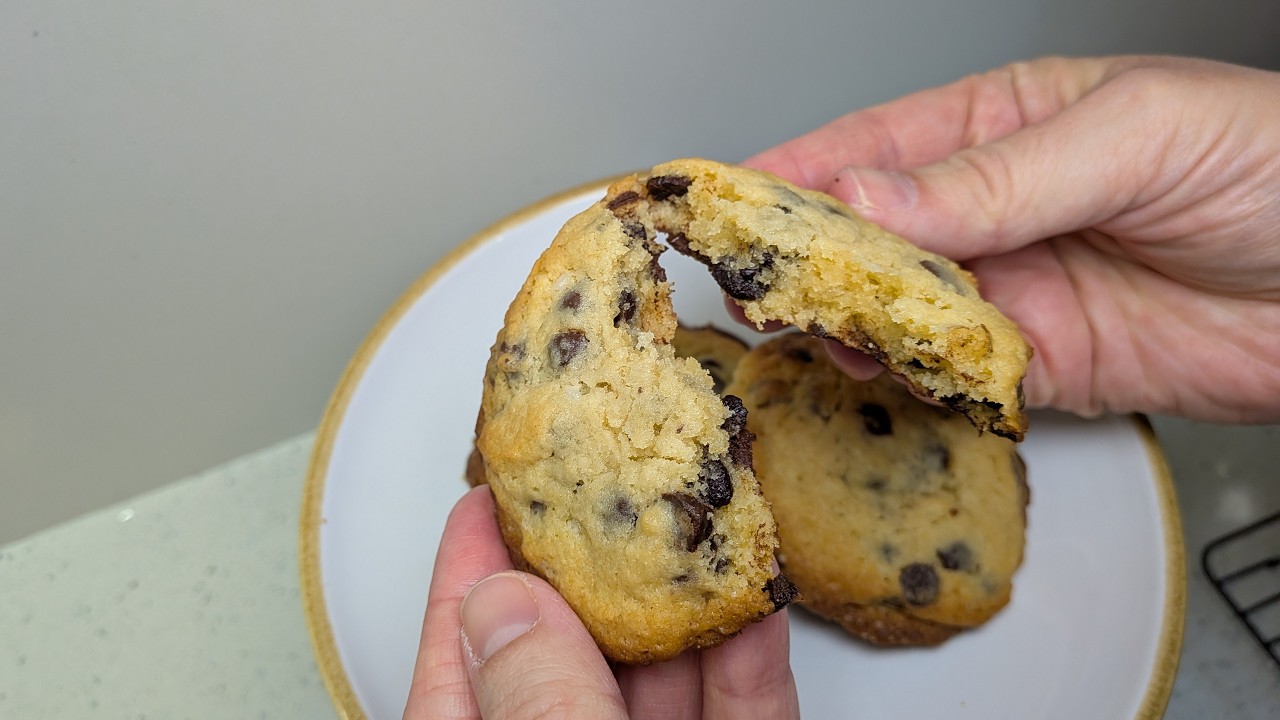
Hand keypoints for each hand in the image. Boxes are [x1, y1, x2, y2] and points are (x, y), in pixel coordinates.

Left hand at [403, 486, 800, 719]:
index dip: (472, 573)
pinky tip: (758, 602)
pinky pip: (741, 714)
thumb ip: (540, 703)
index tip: (488, 495)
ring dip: (686, 600)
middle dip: (599, 565)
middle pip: (570, 652)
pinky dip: (752, 663)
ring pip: (665, 678)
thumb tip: (505, 602)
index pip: (460, 664)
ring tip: (701, 514)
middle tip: (614, 478)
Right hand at [745, 55, 1279, 422]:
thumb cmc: (1273, 166)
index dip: (794, 172)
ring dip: (847, 323)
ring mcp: (1012, 292)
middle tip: (750, 281)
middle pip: (869, 237)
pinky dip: (908, 378)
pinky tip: (882, 368)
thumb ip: (989, 178)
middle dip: (803, 259)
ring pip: (895, 313)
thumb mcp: (1127, 136)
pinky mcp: (1039, 367)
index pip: (873, 145)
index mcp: (1003, 127)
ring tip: (807, 327)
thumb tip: (865, 191)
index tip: (727, 199)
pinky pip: (951, 377)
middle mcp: (993, 211)